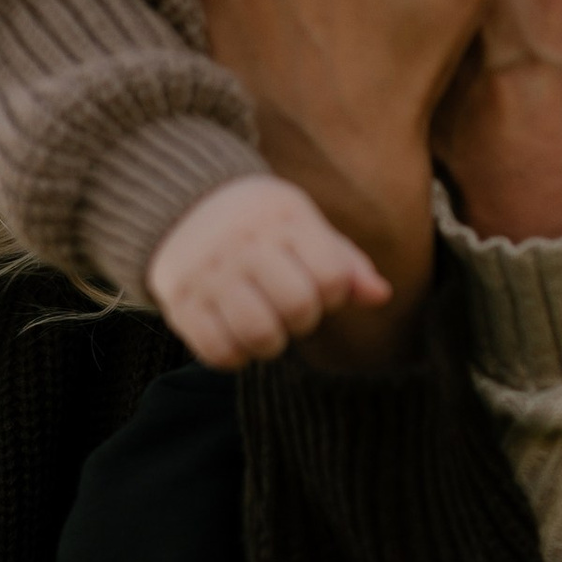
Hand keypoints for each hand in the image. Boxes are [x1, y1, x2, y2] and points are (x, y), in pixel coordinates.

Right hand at [146, 176, 393, 369]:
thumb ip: (344, 262)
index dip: (333, 294)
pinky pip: (217, 352)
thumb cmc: (263, 223)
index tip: (317, 286)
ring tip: (265, 327)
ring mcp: (208, 275)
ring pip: (258, 334)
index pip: (332, 278)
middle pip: (298, 307)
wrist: (184, 204)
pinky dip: (236, 356)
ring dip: (271, 343)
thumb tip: (381, 295)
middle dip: (303, 320)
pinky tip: (236, 337)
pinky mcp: (180, 302)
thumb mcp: (304, 226)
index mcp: (283, 221)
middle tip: (290, 310)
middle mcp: (244, 245)